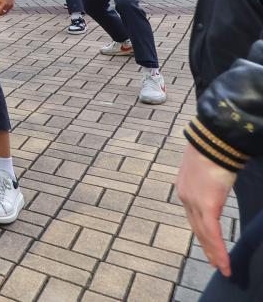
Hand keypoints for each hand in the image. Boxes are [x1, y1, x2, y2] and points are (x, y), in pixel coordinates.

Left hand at [177, 143, 236, 276]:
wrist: (213, 140)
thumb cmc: (214, 151)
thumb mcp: (208, 170)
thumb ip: (208, 183)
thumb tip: (216, 185)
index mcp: (184, 188)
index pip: (192, 216)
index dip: (200, 232)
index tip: (207, 245)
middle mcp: (185, 197)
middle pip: (196, 228)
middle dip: (206, 247)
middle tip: (214, 263)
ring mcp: (194, 202)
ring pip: (204, 234)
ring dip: (213, 253)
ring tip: (221, 267)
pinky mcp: (207, 204)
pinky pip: (212, 232)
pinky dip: (218, 249)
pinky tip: (223, 261)